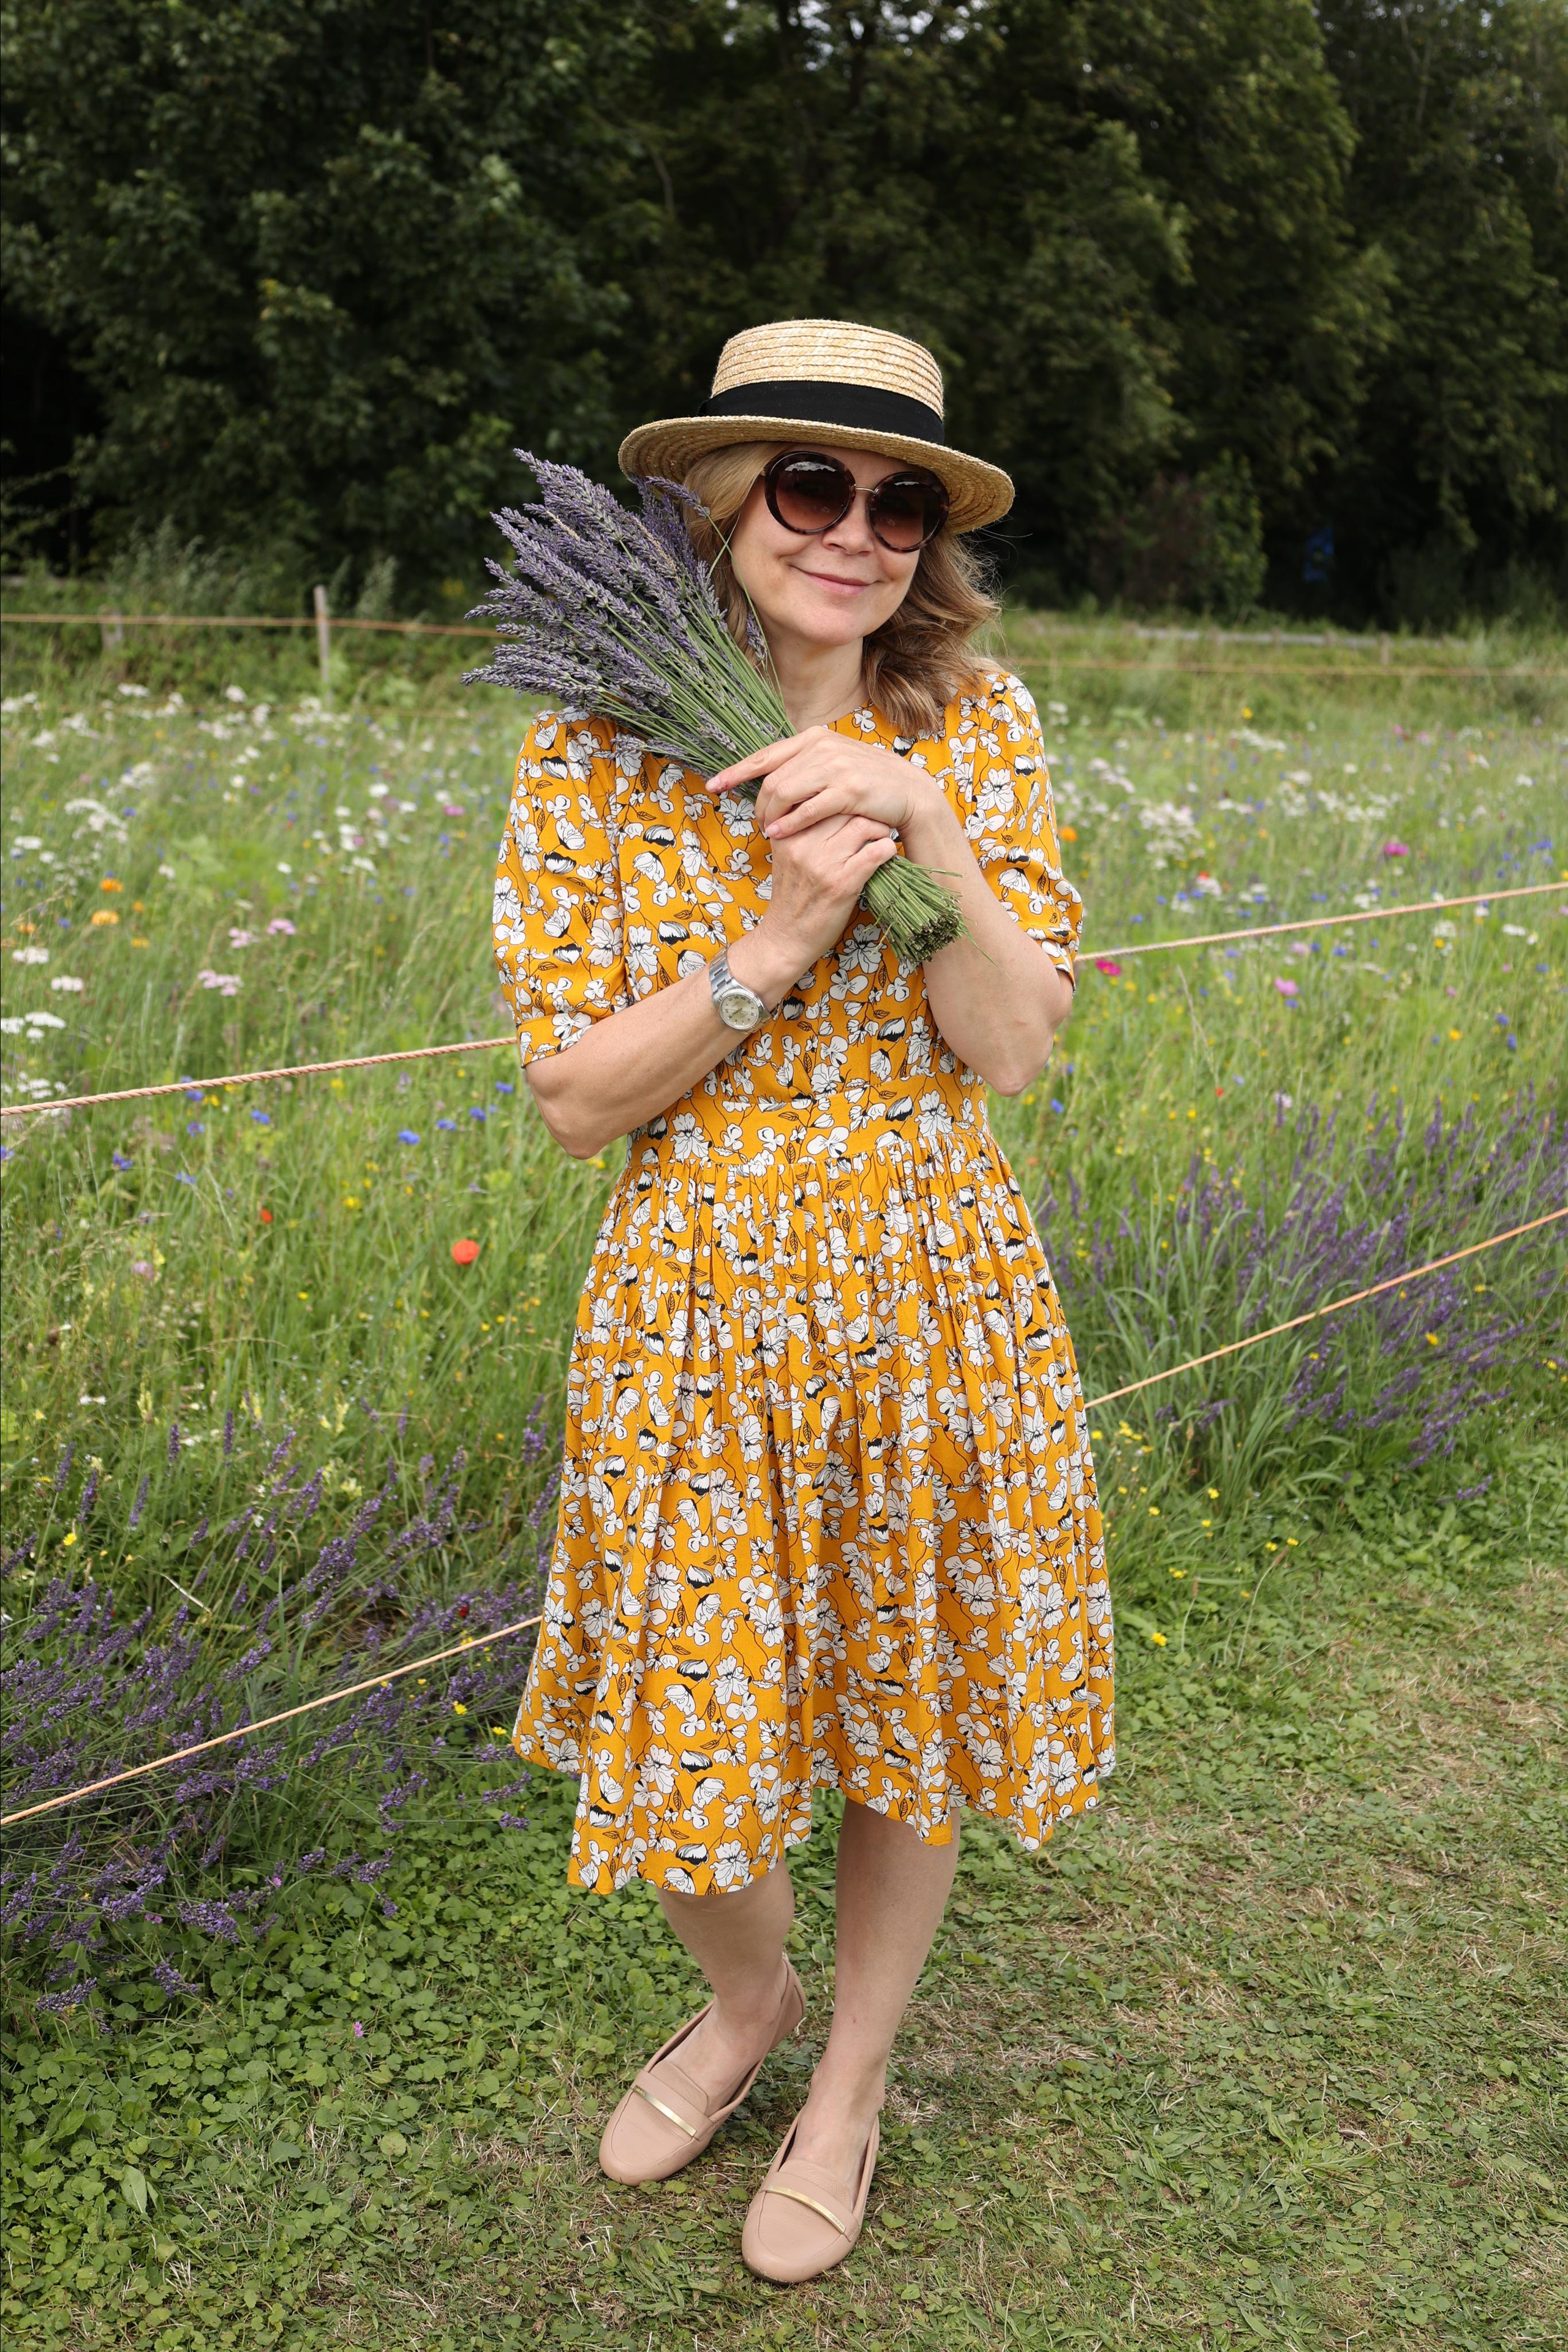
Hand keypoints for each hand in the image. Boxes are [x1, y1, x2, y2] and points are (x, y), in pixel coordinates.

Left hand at [709, 726, 938, 840]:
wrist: (911, 794)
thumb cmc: (869, 784)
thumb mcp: (835, 765)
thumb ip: (805, 765)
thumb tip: (771, 776)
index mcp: (815, 737)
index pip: (766, 755)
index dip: (736, 771)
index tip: (714, 786)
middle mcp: (823, 746)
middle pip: (771, 778)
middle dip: (758, 805)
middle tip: (758, 825)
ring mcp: (837, 767)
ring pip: (785, 792)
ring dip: (771, 816)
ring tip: (769, 832)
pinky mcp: (850, 791)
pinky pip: (808, 810)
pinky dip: (790, 824)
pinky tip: (780, 835)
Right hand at [731, 806, 900, 989]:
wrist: (786, 938)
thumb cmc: (793, 895)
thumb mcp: (787, 855)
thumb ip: (802, 828)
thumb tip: (832, 801)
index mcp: (787, 832)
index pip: (822, 798)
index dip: (846, 798)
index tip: (858, 806)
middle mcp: (802, 843)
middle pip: (844, 807)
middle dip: (866, 810)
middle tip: (878, 818)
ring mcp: (821, 864)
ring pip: (864, 825)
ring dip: (880, 829)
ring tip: (882, 837)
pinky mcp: (841, 884)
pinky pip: (874, 853)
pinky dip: (886, 850)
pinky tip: (886, 854)